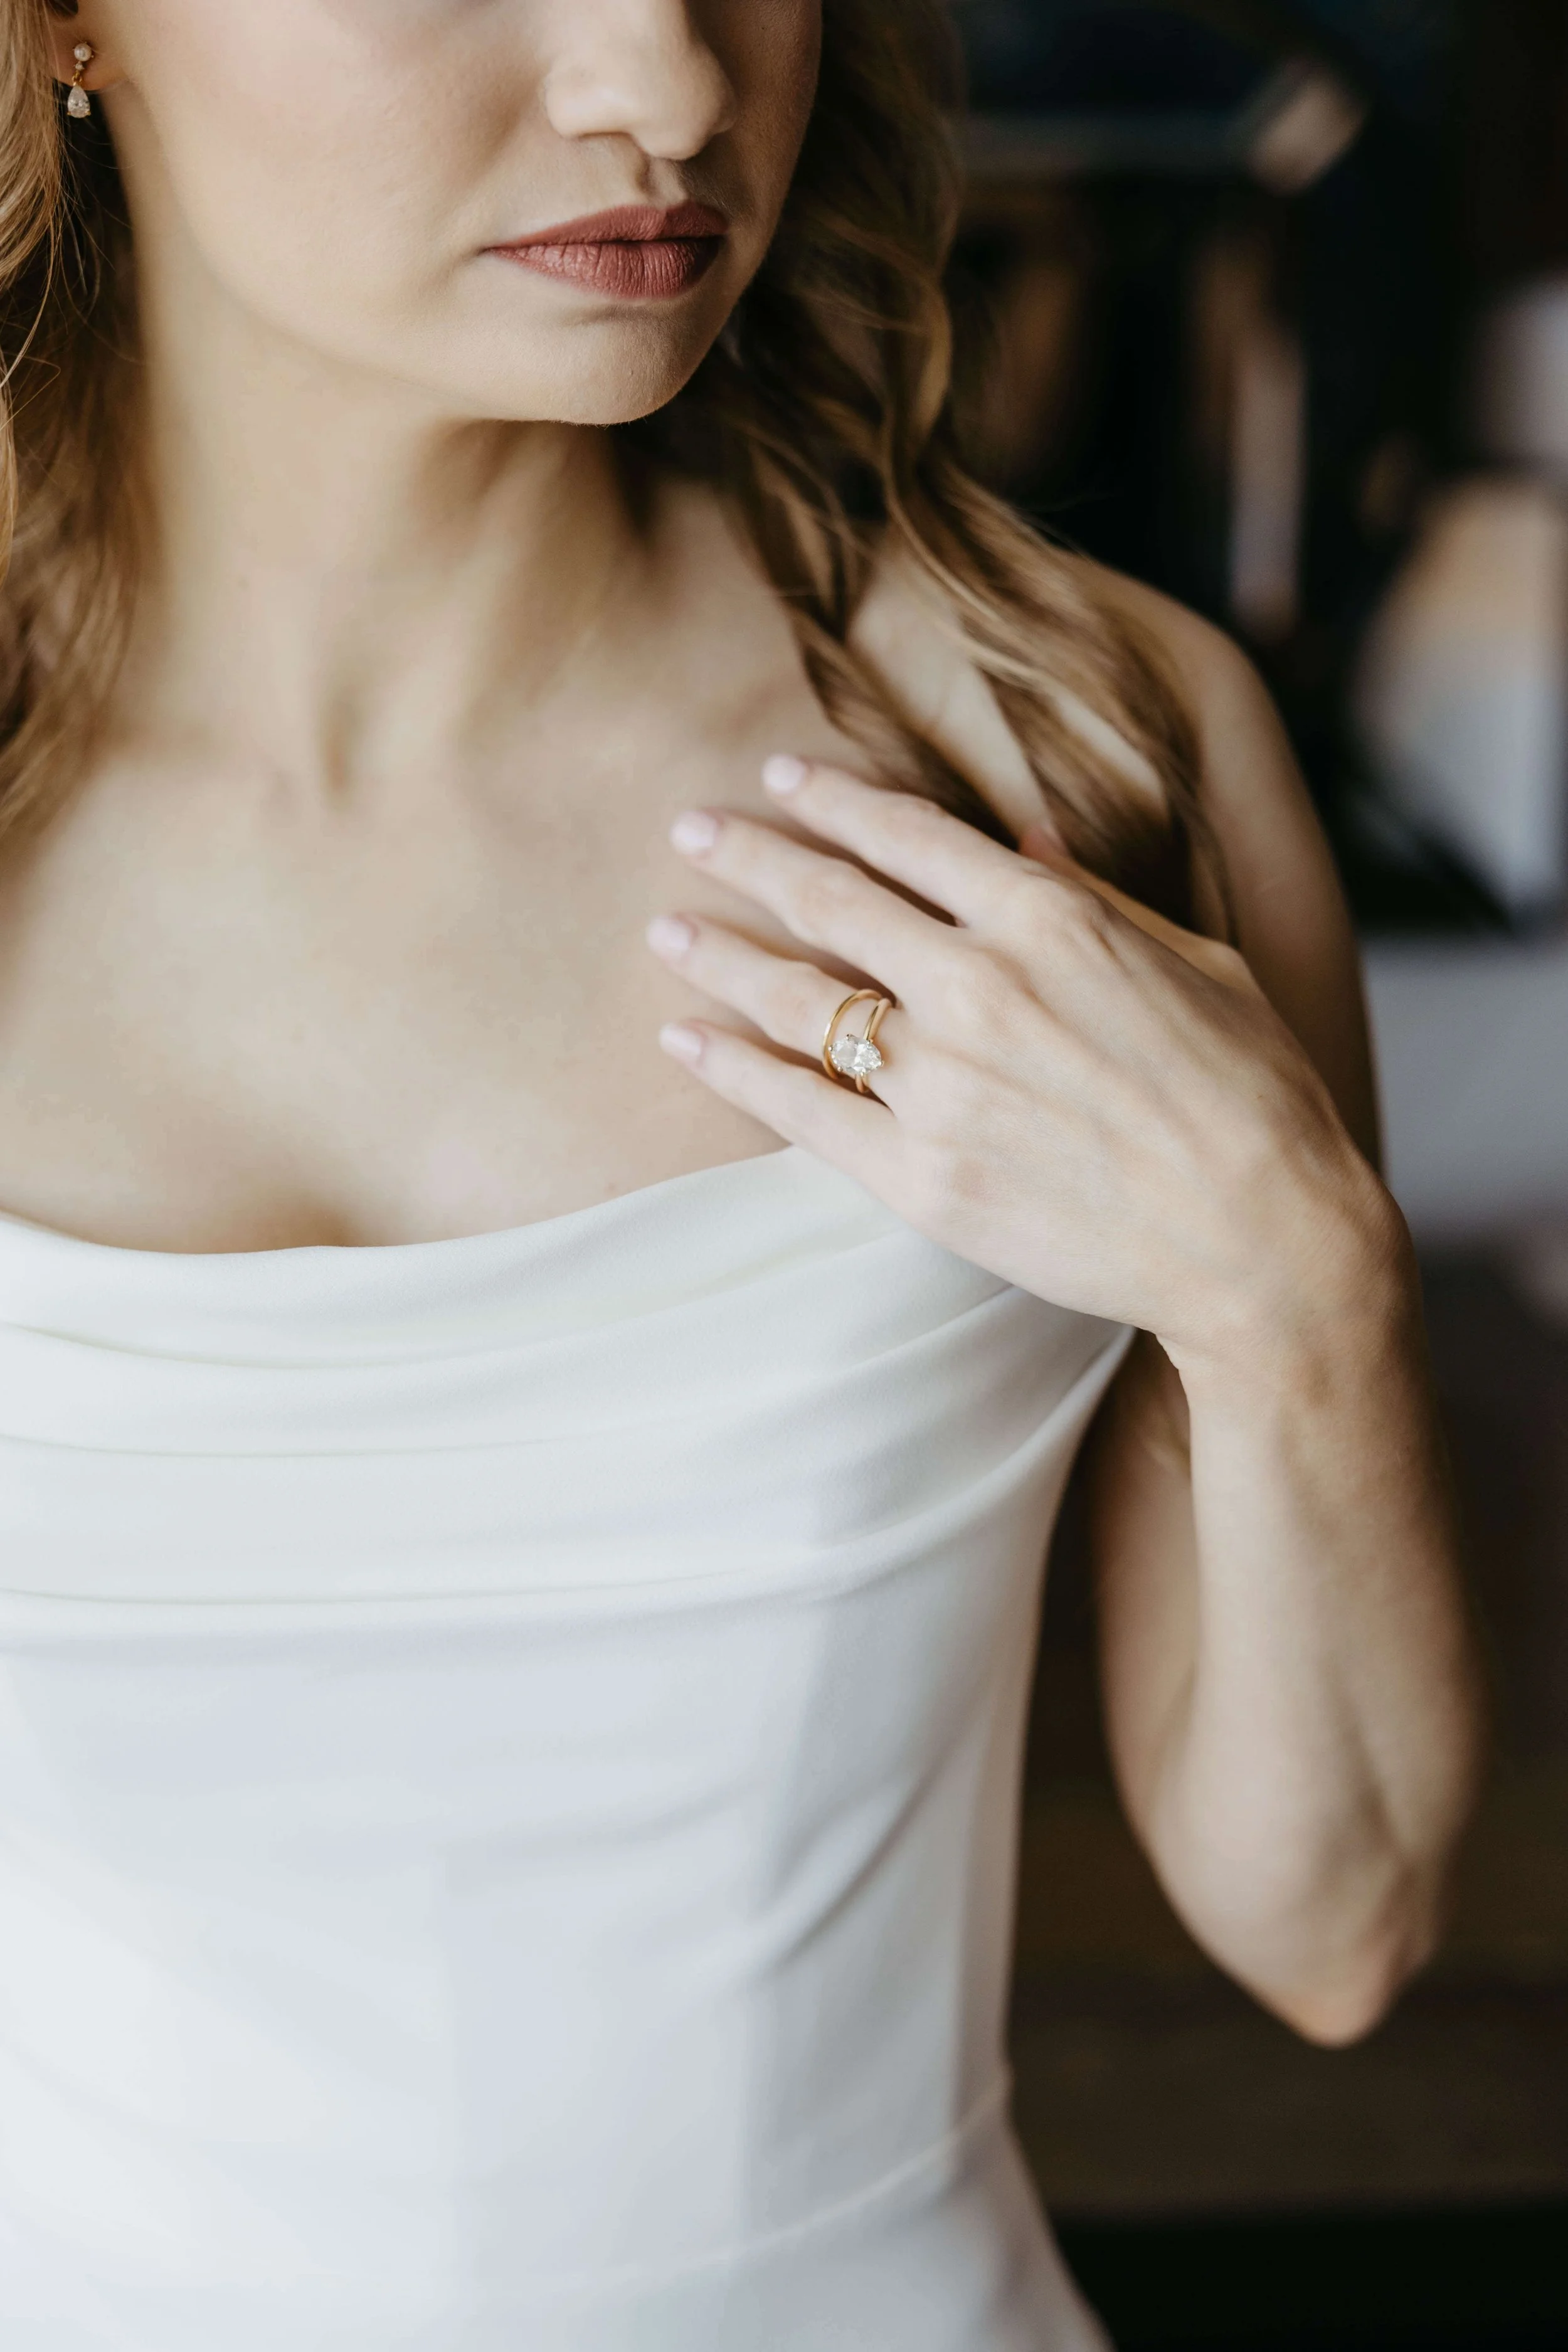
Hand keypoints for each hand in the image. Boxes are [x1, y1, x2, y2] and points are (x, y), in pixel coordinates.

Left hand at [646, 758, 1397, 1374]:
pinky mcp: (919, 1178)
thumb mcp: (1194, 961)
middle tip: (689, 830)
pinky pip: (797, 1110)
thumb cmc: (1251, 1093)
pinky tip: (684, 1037)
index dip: (832, 799)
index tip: (777, 778)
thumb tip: (1019, 837)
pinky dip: (732, 1067)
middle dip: (749, 856)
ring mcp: (941, 1085)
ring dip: (720, 955)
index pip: (907, 835)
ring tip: (667, 930)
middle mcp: (980, 986)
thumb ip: (1090, 897)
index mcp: (1050, 918)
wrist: (1263, 1239)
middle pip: (830, 901)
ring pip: (799, 999)